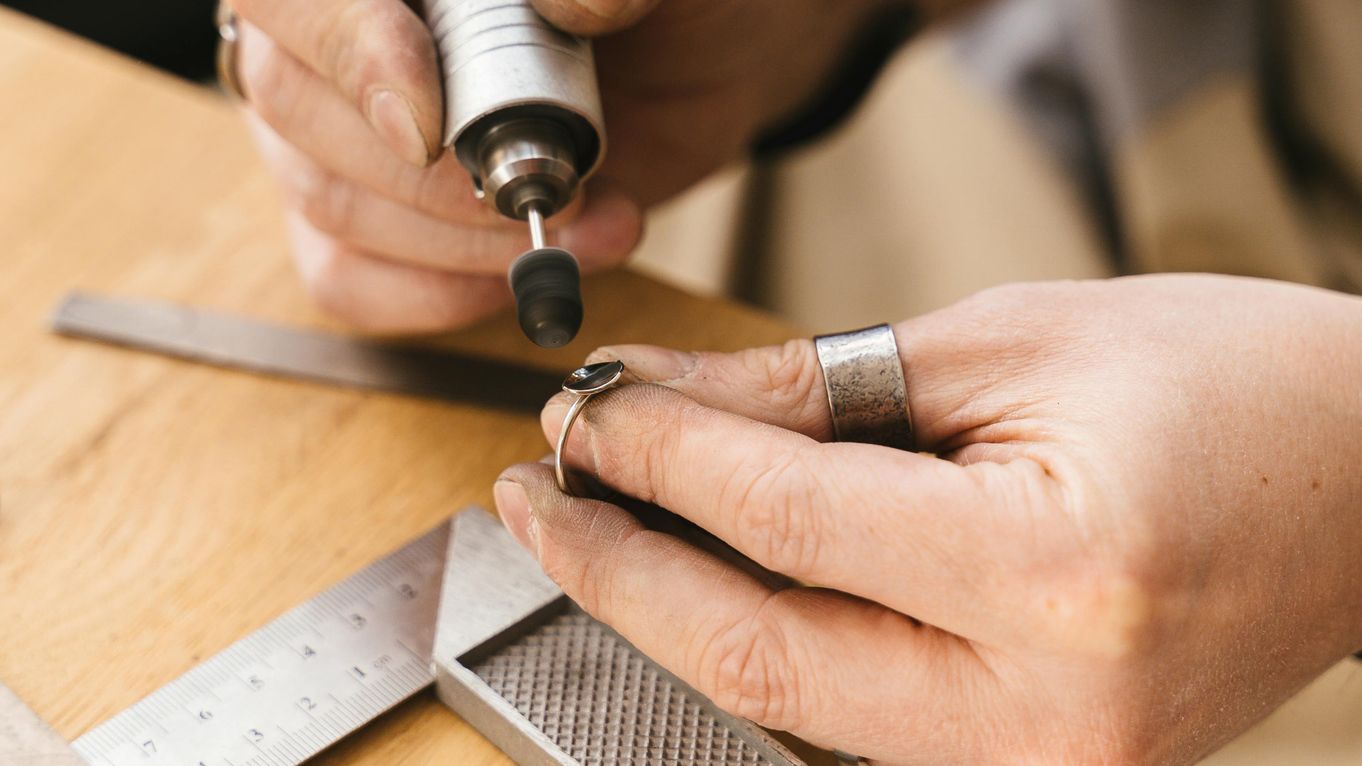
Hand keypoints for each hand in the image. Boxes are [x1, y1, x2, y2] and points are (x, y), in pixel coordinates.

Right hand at [228, 0, 892, 331]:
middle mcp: (333, 33)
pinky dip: (440, 294)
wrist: (702, 60)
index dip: (350, 56)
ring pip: (328, 200)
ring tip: (589, 227)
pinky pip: (349, 278)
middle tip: (564, 187)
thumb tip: (566, 2)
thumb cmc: (674, 3)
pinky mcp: (371, 217)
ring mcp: (340, 129)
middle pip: (297, 108)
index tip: (433, 129)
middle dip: (437, 179)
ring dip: (462, 244)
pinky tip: (528, 276)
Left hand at [494, 274, 1361, 763]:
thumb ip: (823, 385)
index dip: (659, 458)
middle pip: (758, 653)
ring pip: (790, 701)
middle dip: (620, 569)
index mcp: (1056, 576)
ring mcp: (1043, 764)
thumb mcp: (1011, 341)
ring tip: (596, 524)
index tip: (584, 413)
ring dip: (678, 609)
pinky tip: (706, 575)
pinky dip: (769, 637)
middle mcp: (1045, 708)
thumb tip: (673, 399)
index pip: (784, 519)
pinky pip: (854, 712)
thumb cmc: (1230, 384)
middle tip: (534, 494)